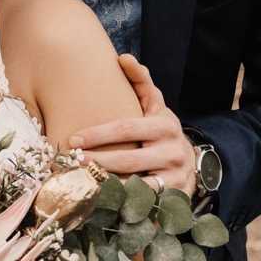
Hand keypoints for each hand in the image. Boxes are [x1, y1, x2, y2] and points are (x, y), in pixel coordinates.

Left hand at [69, 54, 197, 193]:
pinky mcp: (173, 198)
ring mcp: (175, 177)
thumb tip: (123, 57)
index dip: (99, 134)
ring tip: (79, 183)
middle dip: (97, 161)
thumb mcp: (155, 106)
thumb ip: (140, 81)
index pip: (127, 128)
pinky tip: (98, 201)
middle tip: (72, 162)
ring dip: (106, 185)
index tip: (74, 138)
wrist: (188, 164)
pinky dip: (120, 202)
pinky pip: (142, 202)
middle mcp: (173, 151)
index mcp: (165, 124)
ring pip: (135, 184)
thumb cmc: (159, 130)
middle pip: (128, 159)